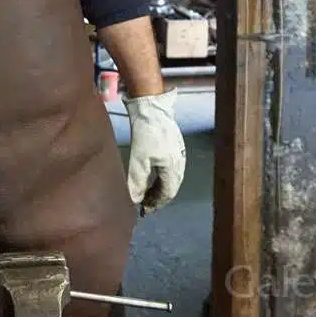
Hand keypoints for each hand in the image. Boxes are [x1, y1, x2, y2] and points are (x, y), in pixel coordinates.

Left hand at [123, 88, 186, 214]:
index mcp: (173, 168)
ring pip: (171, 177)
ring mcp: (179, 153)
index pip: (167, 193)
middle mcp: (180, 162)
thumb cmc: (146, 132)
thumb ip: (137, 181)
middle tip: (144, 204)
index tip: (144, 210)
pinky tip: (151, 175)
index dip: (156, 203)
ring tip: (146, 192)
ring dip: (159, 187)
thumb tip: (135, 201)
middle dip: (158, 197)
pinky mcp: (174, 145)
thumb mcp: (138, 159)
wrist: (152, 106)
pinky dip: (161, 176)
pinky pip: (170, 167)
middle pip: (171, 186)